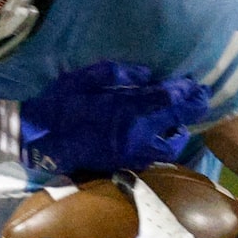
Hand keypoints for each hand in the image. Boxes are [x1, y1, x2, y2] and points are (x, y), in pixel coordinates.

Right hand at [18, 63, 209, 178]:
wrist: (39, 139)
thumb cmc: (61, 103)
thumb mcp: (86, 77)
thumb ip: (120, 73)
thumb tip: (148, 75)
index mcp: (128, 110)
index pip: (170, 100)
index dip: (188, 93)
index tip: (197, 86)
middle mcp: (136, 135)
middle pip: (177, 127)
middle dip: (190, 113)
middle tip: (197, 100)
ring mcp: (131, 153)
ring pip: (168, 148)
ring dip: (176, 134)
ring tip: (174, 122)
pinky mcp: (123, 164)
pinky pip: (152, 156)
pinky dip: (160, 146)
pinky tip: (155, 135)